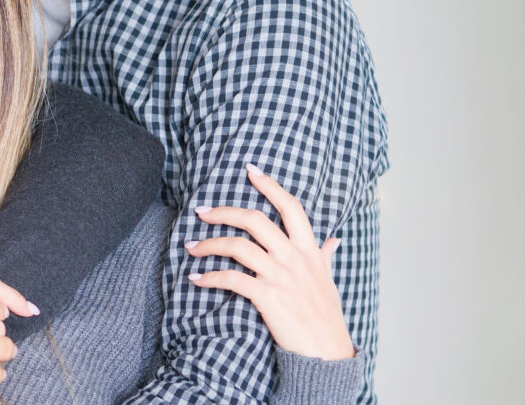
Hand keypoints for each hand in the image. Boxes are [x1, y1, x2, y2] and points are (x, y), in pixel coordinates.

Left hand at [186, 164, 355, 360]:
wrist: (328, 353)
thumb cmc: (327, 317)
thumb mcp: (329, 281)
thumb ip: (326, 257)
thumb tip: (333, 239)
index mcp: (309, 251)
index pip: (291, 208)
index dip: (270, 186)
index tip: (250, 170)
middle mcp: (295, 259)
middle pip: (255, 220)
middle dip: (224, 212)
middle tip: (201, 211)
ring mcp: (281, 277)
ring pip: (238, 247)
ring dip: (209, 245)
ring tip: (191, 247)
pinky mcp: (268, 298)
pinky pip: (232, 280)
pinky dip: (210, 277)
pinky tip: (196, 279)